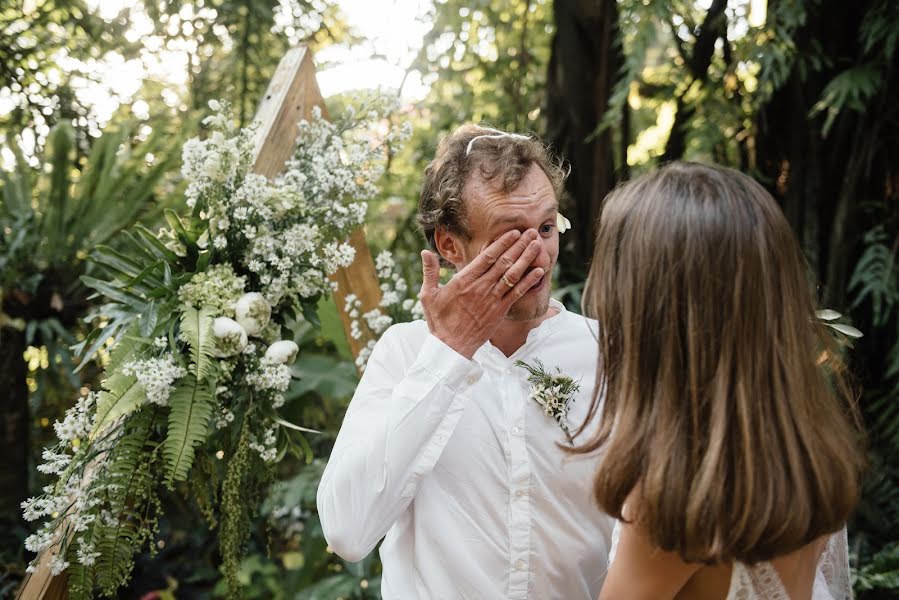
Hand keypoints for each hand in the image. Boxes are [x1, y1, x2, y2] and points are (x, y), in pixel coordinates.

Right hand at [419, 229, 545, 357]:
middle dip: (519, 245)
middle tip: (531, 232)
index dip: (502, 243)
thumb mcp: (428, 295)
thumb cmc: (439, 321)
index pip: (487, 257)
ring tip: (537, 245)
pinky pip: (518, 293)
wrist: (451, 347)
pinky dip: (529, 281)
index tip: (513, 232)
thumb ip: (430, 272)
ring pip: (513, 274)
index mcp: (464, 280)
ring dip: (526, 258)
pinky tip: (540, 271)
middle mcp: (481, 287)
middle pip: (504, 261)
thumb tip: (424, 252)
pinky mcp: (500, 311)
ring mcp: (492, 299)